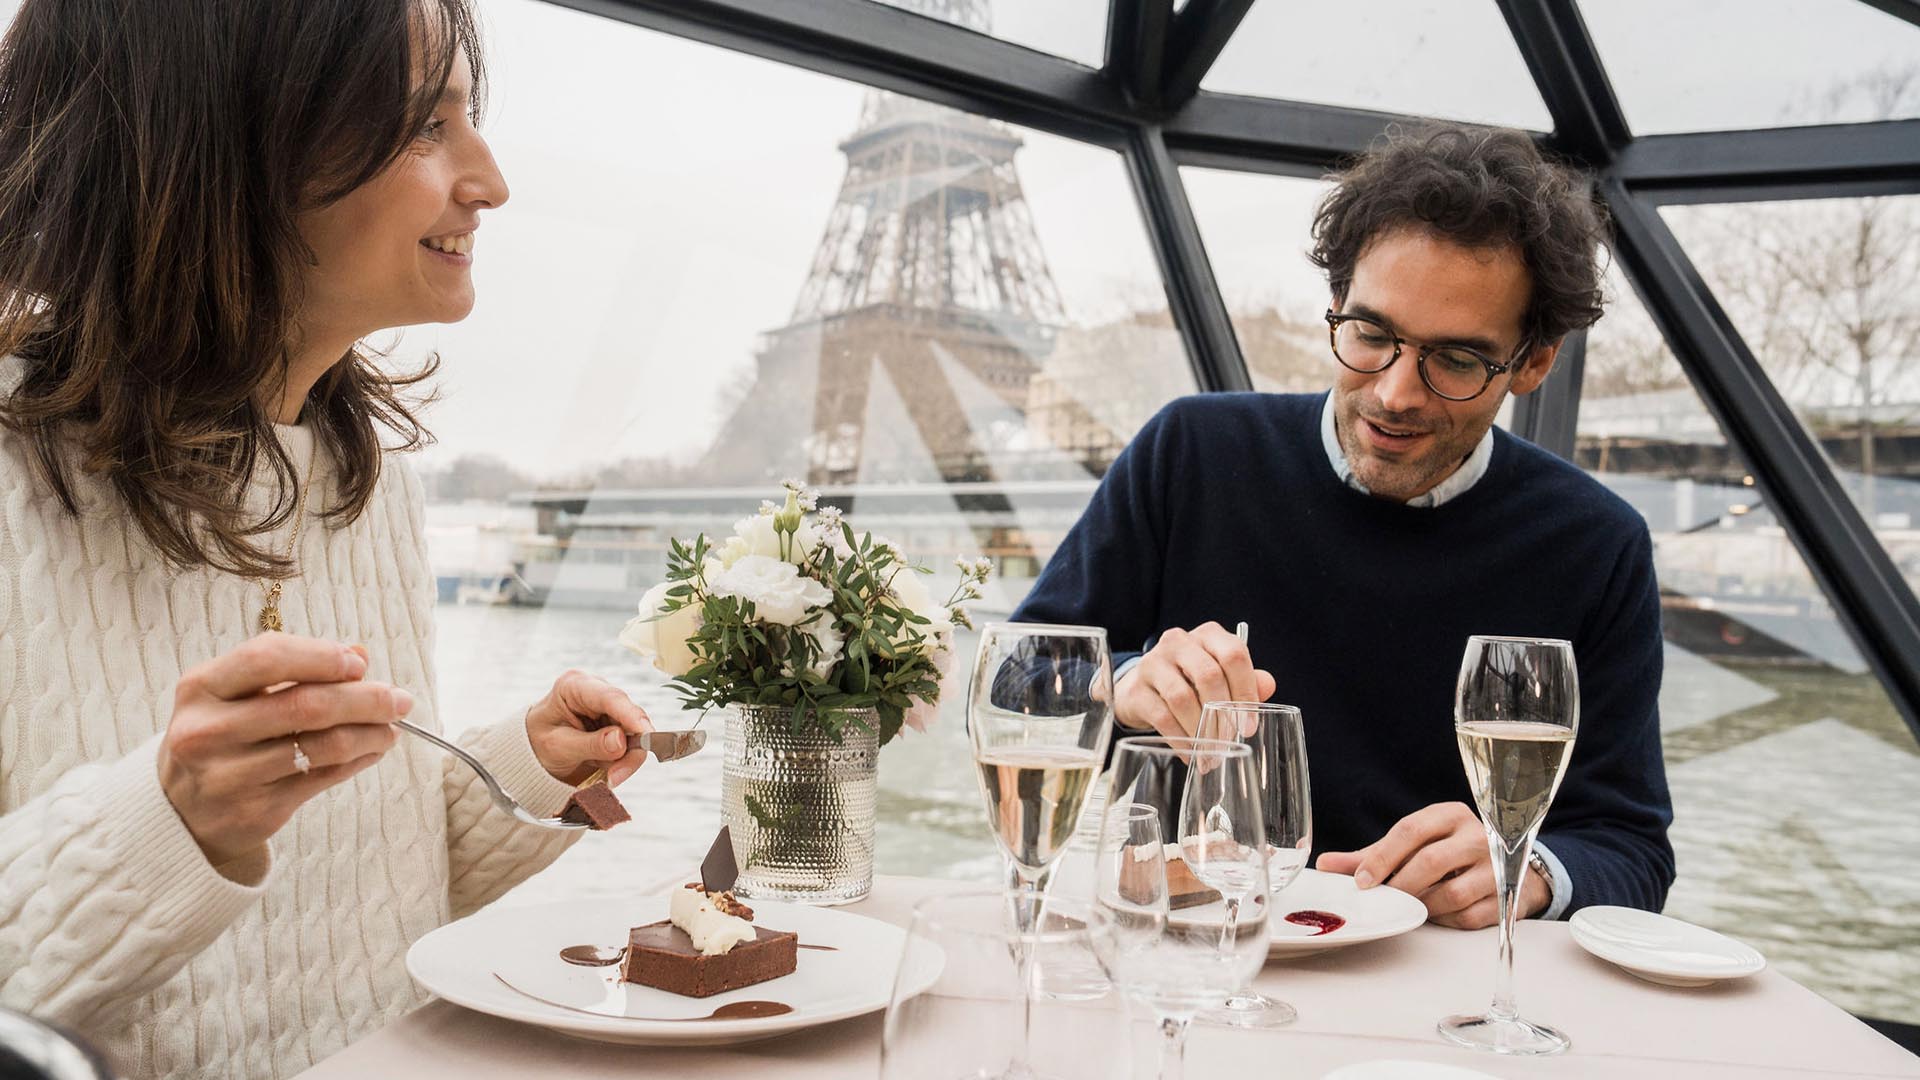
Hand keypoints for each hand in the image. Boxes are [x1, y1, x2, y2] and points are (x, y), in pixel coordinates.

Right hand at [158, 632, 406, 866]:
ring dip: (371, 733)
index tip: (359, 664)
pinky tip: (372, 749)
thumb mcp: (236, 694)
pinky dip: (359, 760)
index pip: (267, 657)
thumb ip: (294, 669)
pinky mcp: (254, 811)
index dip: (321, 656)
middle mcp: (207, 731)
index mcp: (200, 688)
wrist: (177, 811)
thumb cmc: (220, 735)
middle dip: (366, 699)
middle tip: (400, 699)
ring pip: (324, 746)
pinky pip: (324, 778)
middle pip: (306, 705)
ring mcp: (229, 776)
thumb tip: (360, 654)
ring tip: (391, 726)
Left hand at [524, 670, 653, 786]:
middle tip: (617, 776)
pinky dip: (624, 762)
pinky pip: (632, 745)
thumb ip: (589, 744)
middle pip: (630, 716)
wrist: (532, 754)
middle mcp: (597, 693)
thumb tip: (621, 741)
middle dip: (630, 748)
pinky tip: (609, 771)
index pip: (610, 697)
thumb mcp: (557, 747)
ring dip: (627, 759)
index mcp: (575, 686)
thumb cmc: (537, 743)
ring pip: (636, 733)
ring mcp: (609, 710)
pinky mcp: (617, 726)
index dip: (631, 715)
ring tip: (610, 777)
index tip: (646, 734)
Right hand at [1114, 622, 1276, 736]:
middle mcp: (1178, 642)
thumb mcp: (1220, 677)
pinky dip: (1181, 740)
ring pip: (1183, 698)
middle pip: (1208, 675)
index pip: (1233, 655)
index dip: (1245, 691)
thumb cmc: (1189, 681)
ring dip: (1201, 730)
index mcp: (1207, 635)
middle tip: (1230, 741)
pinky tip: (1192, 753)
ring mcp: (1153, 663)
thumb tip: (1268, 687)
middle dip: (1223, 714)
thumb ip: (1247, 681)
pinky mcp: (1136, 689)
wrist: (1142, 688)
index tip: (1249, 725)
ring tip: (1212, 751)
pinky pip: (1162, 717)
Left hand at [1314, 802, 1549, 928]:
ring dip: (1422, 906)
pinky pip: (1467, 917)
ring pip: (1449, 894)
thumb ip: (1371, 855)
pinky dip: (1445, 920)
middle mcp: (1478, 836)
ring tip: (1411, 906)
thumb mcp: (1414, 845)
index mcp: (1450, 815)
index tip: (1361, 881)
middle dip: (1400, 885)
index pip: (1411, 830)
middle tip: (1382, 900)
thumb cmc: (1450, 853)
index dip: (1382, 857)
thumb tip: (1324, 866)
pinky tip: (1438, 914)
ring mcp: (1496, 868)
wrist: (1510, 869)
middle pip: (1431, 862)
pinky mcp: (1507, 898)